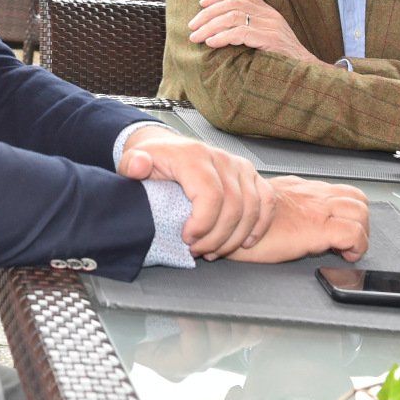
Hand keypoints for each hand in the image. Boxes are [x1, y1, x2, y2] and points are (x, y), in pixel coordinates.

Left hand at [120, 125, 277, 259]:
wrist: (168, 148)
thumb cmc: (154, 160)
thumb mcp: (134, 160)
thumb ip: (132, 165)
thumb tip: (137, 166)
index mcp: (194, 156)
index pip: (210, 195)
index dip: (202, 225)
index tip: (186, 239)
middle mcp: (221, 158)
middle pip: (233, 207)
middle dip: (216, 238)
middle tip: (198, 251)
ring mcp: (239, 166)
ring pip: (251, 209)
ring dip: (234, 238)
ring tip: (214, 251)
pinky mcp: (251, 175)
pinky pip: (266, 202)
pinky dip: (259, 225)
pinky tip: (245, 242)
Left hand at [188, 0, 320, 63]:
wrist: (307, 72)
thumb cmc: (283, 59)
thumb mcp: (266, 38)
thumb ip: (249, 29)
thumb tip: (219, 29)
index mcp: (267, 11)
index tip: (202, 3)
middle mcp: (269, 15)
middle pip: (232, 3)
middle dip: (208, 13)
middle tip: (192, 26)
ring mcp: (271, 26)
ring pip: (233, 16)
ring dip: (210, 26)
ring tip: (196, 37)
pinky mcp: (270, 40)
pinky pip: (241, 33)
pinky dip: (222, 37)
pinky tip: (211, 43)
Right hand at [226, 177, 368, 263]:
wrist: (228, 221)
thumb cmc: (239, 220)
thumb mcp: (264, 206)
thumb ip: (279, 206)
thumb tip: (283, 218)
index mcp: (301, 190)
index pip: (341, 191)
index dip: (347, 211)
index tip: (340, 231)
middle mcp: (312, 195)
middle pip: (358, 198)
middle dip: (360, 222)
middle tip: (347, 240)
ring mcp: (317, 209)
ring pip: (361, 212)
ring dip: (361, 234)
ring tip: (346, 249)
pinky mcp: (317, 228)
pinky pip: (354, 234)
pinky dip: (356, 247)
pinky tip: (343, 255)